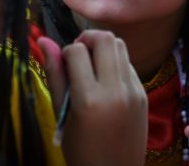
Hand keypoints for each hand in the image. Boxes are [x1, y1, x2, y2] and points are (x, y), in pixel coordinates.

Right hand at [38, 30, 147, 165]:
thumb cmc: (81, 150)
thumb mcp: (62, 115)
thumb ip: (55, 75)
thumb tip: (44, 40)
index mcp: (89, 99)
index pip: (77, 51)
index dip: (65, 53)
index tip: (63, 67)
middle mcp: (115, 90)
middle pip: (105, 38)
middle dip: (88, 39)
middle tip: (79, 56)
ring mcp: (133, 91)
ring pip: (120, 45)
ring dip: (103, 48)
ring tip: (92, 66)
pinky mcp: (144, 93)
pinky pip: (129, 64)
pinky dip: (115, 63)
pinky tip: (106, 81)